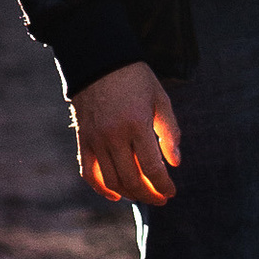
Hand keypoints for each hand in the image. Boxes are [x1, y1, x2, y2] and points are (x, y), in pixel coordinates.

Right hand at [72, 61, 181, 204]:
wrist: (100, 60)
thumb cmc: (135, 79)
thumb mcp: (160, 98)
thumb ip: (169, 131)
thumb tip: (175, 162)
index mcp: (137, 124)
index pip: (152, 167)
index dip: (163, 185)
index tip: (172, 192)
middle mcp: (114, 135)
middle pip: (132, 180)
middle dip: (149, 195)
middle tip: (160, 199)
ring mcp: (96, 139)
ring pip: (111, 181)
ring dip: (129, 194)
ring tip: (143, 194)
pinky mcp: (83, 139)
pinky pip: (88, 173)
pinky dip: (101, 188)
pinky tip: (115, 195)